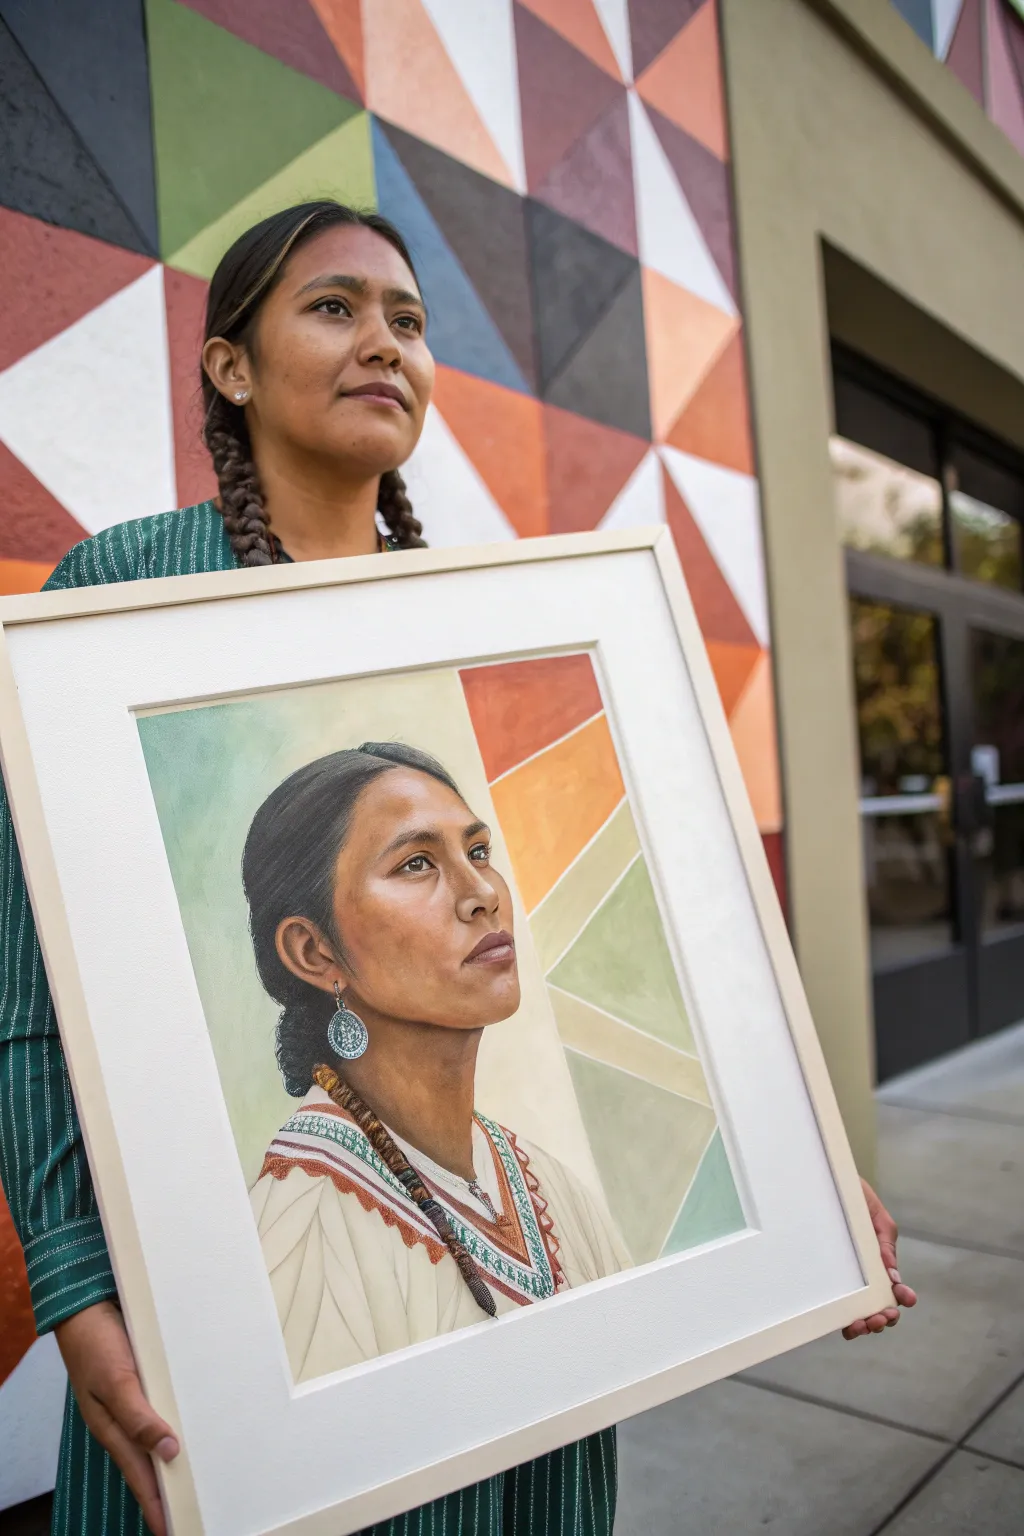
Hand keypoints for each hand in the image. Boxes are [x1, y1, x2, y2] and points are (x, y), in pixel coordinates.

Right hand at [55, 1300, 178, 1535]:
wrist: (88, 1304)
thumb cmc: (96, 1345)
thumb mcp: (115, 1383)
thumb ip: (138, 1418)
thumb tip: (168, 1452)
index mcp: (114, 1428)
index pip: (140, 1477)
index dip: (155, 1504)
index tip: (172, 1529)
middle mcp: (126, 1419)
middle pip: (151, 1463)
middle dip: (168, 1488)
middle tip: (194, 1508)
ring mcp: (136, 1400)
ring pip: (159, 1437)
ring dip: (176, 1455)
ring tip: (199, 1475)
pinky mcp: (146, 1380)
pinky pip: (165, 1407)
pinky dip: (178, 1420)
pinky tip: (196, 1423)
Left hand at [842, 1178, 917, 1339]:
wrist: (825, 1183)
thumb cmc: (852, 1196)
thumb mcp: (875, 1215)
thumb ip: (886, 1243)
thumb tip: (893, 1277)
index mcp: (879, 1259)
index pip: (893, 1286)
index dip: (901, 1297)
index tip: (905, 1299)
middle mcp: (864, 1273)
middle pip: (878, 1305)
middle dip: (884, 1318)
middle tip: (879, 1318)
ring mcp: (846, 1278)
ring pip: (858, 1310)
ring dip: (865, 1324)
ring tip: (863, 1325)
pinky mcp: (826, 1278)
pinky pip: (836, 1304)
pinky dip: (844, 1318)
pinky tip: (846, 1324)